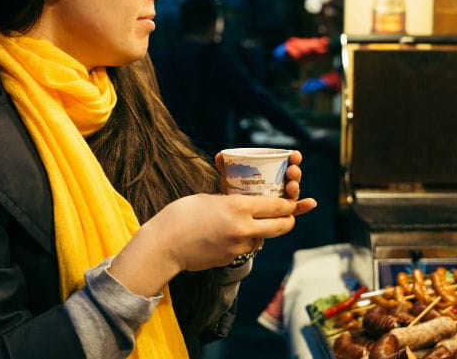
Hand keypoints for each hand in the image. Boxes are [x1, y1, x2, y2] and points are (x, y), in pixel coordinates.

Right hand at [110, 193, 307, 295]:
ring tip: (253, 220)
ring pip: (265, 238)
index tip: (293, 200)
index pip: (279, 205)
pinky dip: (248, 240)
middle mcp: (244, 229)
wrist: (163, 246)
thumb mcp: (209, 198)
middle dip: (289, 219)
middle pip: (282, 226)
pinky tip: (233, 233)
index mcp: (239, 207)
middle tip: (289, 214)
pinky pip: (248, 248)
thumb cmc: (180, 216)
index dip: (291, 203)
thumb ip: (231, 198)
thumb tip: (246, 197)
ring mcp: (239, 247)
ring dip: (265, 231)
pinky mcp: (232, 259)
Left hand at [214, 150, 317, 214]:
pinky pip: (294, 211)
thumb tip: (220, 155)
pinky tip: (311, 203)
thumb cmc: (231, 196)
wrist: (228, 218)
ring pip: (292, 193)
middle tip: (291, 171)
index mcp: (271, 173)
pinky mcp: (282, 214)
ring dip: (296, 187)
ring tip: (292, 186)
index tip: (293, 154)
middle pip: (291, 177)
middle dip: (295, 172)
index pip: (285, 163)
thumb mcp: (230, 181)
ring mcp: (281, 199)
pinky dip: (303, 207)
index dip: (292, 158)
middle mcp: (279, 185)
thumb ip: (226, 168)